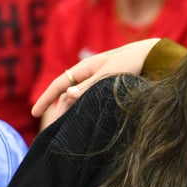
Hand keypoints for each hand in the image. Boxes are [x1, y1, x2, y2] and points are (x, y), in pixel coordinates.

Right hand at [31, 38, 160, 125]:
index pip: (58, 85)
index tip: (35, 113)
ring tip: (67, 129)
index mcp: (85, 68)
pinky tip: (85, 121)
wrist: (152, 56)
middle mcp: (89, 74)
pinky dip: (84, 110)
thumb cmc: (131, 62)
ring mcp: (98, 81)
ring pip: (78, 99)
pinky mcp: (108, 87)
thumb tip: (68, 96)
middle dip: (58, 110)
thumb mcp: (110, 74)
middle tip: (54, 129)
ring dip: (71, 112)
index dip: (45, 99)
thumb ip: (90, 86)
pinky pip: (90, 100)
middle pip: (66, 94)